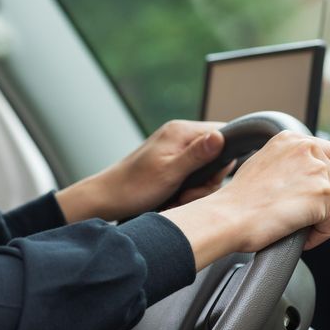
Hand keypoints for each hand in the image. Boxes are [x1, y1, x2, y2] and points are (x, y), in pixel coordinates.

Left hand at [55, 120, 231, 222]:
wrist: (106, 198)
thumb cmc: (133, 188)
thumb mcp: (169, 173)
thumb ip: (197, 155)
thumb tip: (221, 136)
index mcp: (181, 131)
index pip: (223, 133)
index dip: (223, 160)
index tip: (209, 180)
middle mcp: (179, 135)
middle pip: (217, 154)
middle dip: (207, 180)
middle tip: (188, 195)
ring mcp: (175, 149)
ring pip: (205, 168)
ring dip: (197, 189)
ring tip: (178, 199)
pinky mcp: (171, 162)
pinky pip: (192, 174)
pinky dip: (187, 189)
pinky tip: (174, 198)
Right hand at [162, 131, 329, 269]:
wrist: (227, 217)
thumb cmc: (237, 200)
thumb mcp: (263, 164)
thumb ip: (288, 162)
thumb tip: (303, 176)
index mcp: (292, 138)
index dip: (325, 180)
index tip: (307, 195)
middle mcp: (307, 148)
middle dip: (326, 203)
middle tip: (300, 214)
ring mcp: (317, 171)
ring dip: (320, 221)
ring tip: (294, 226)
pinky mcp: (321, 195)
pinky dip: (317, 236)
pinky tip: (296, 236)